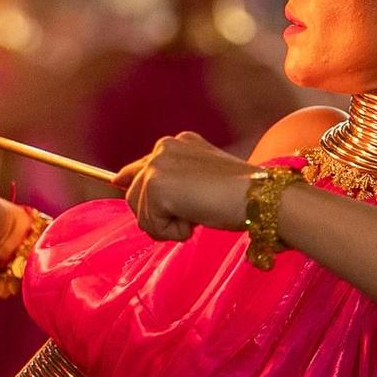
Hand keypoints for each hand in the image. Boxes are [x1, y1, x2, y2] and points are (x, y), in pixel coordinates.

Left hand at [114, 132, 257, 242]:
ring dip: (168, 225)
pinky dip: (173, 233)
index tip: (117, 181)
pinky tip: (196, 219)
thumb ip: (173, 182)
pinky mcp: (156, 186)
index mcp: (177, 143)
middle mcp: (164, 147)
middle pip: (133, 194)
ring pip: (140, 213)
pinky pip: (151, 226)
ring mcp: (158, 165)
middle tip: (192, 214)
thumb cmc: (239, 195)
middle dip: (157, 214)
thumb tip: (125, 182)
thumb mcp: (202, 182)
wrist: (259, 196)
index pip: (141, 166)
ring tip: (198, 214)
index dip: (131, 180)